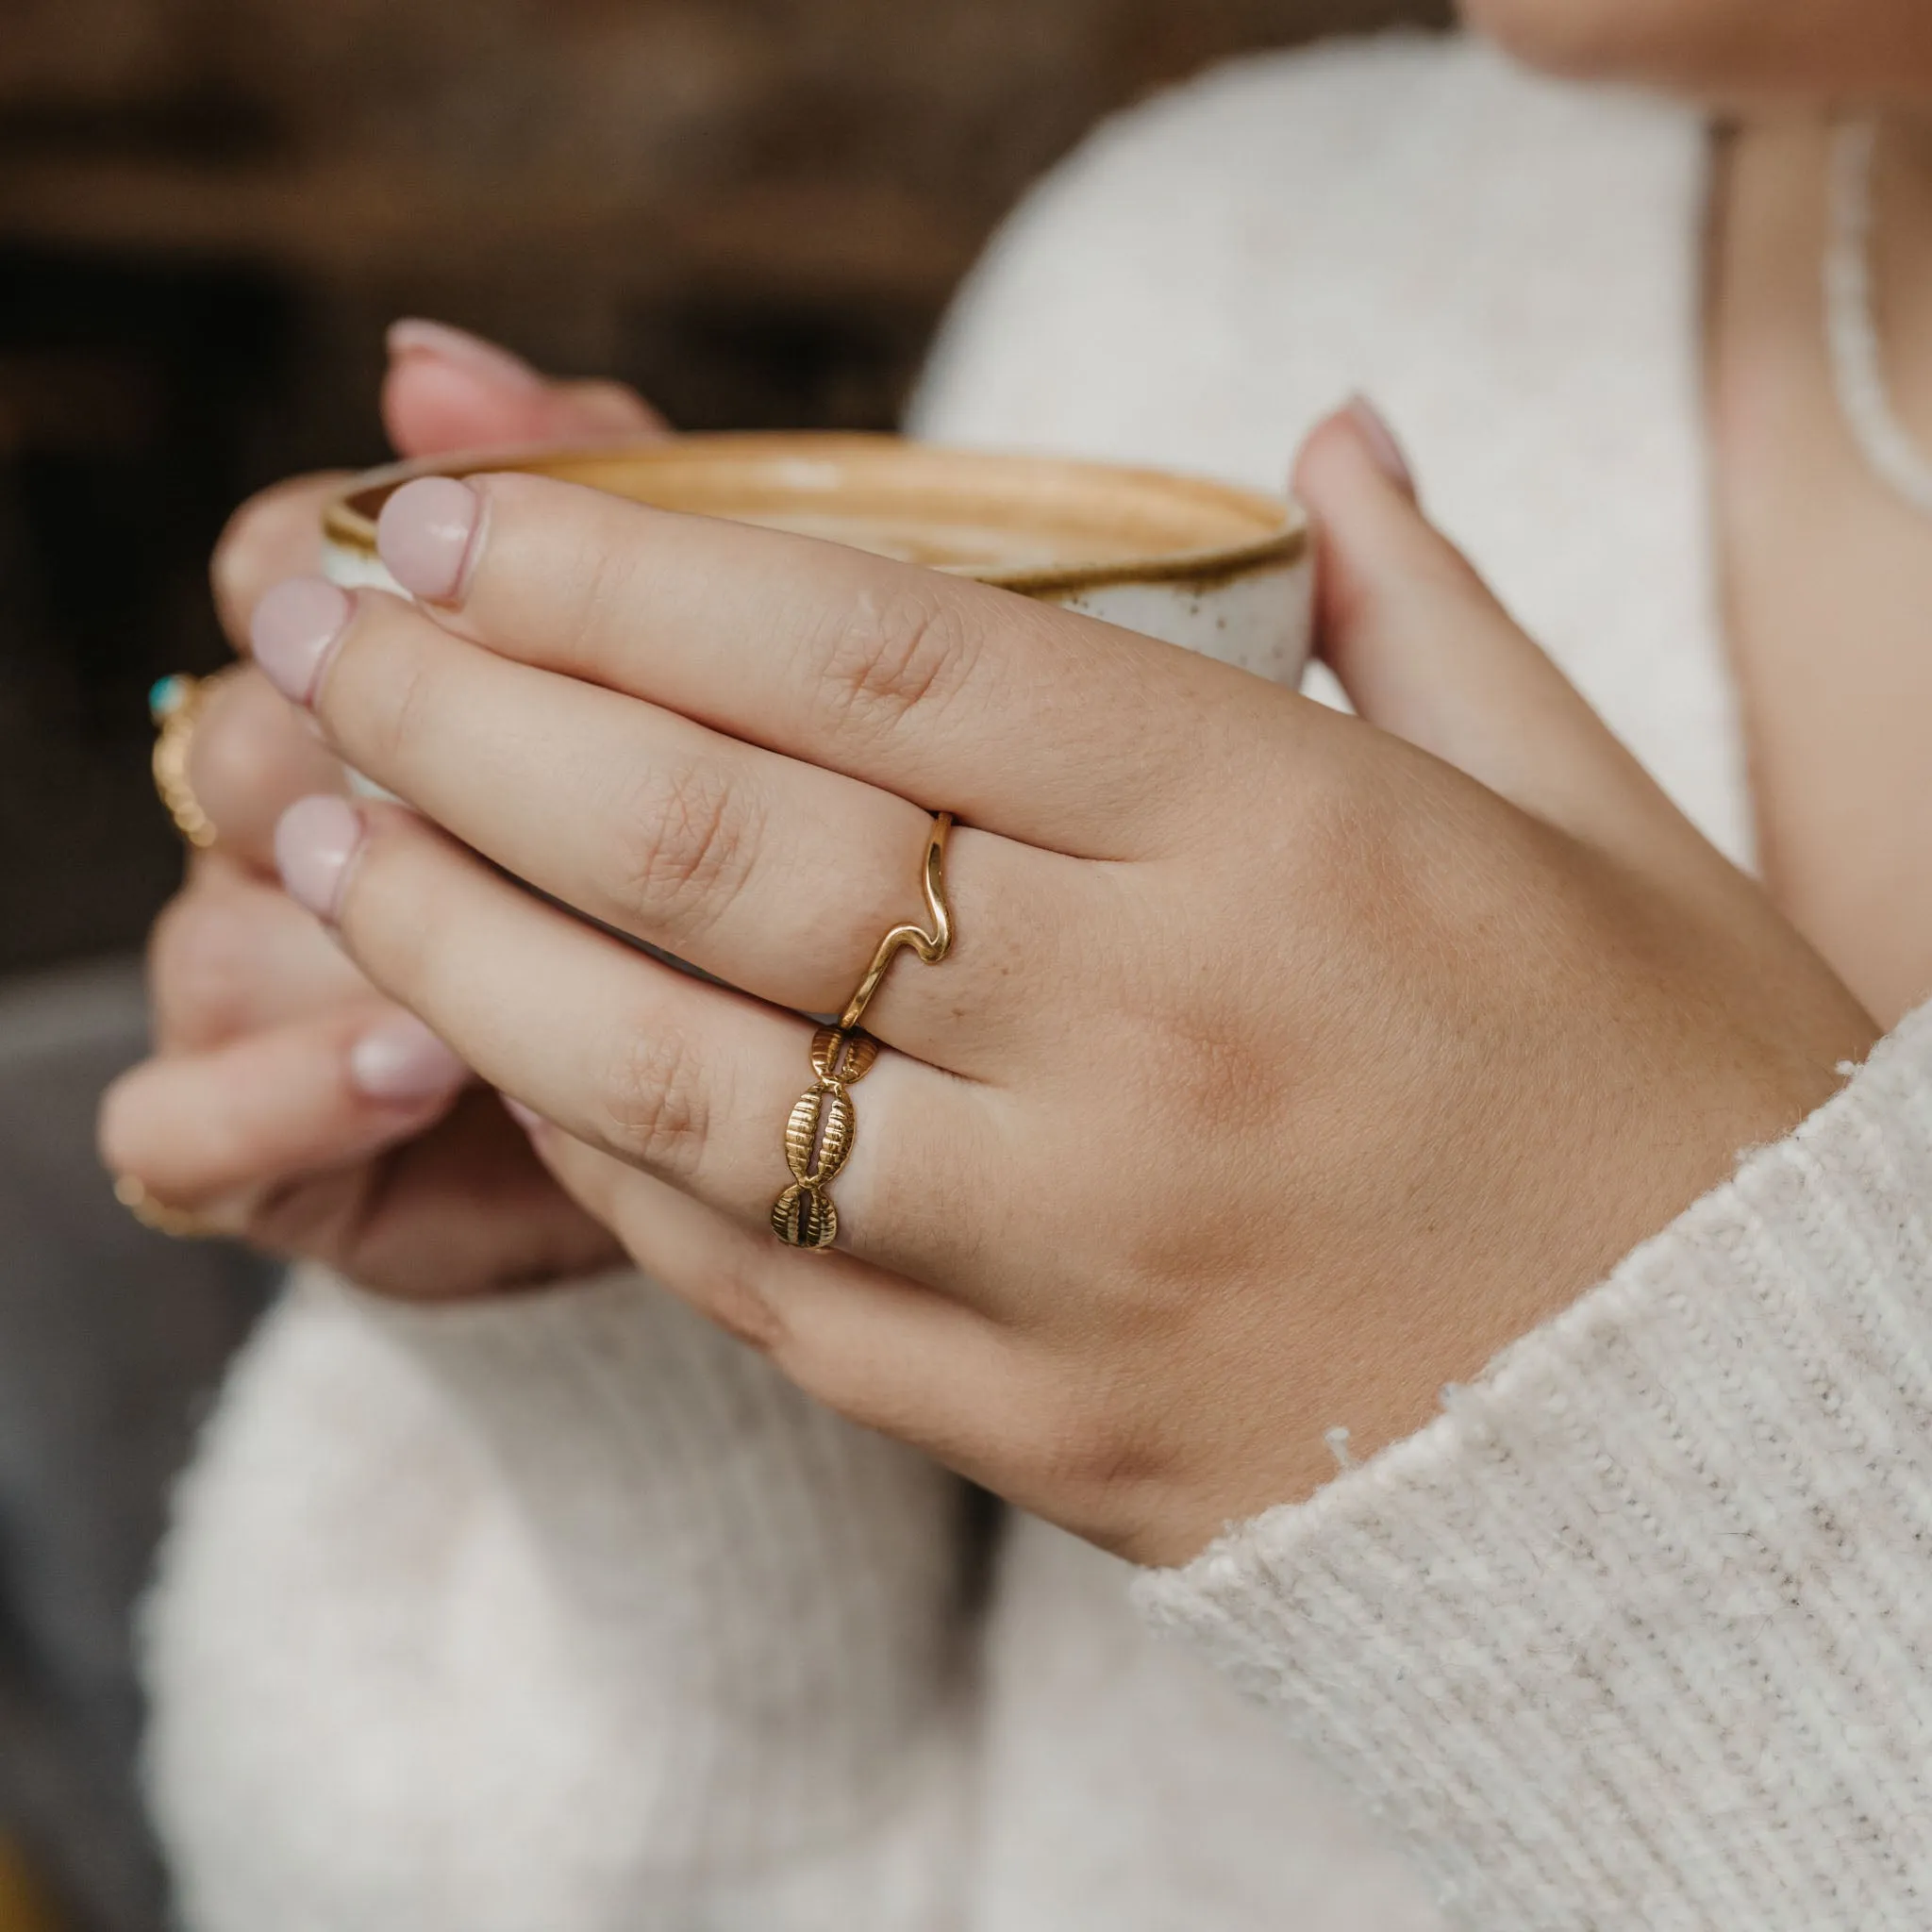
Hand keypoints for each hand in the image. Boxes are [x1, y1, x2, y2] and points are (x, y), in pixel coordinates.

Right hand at [99, 322, 661, 1295]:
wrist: (775, 1106)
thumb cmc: (741, 879)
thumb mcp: (721, 676)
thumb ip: (604, 508)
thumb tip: (420, 361)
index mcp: (385, 687)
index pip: (281, 562)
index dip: (345, 557)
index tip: (450, 567)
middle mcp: (293, 821)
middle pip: (251, 736)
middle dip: (378, 753)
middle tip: (506, 772)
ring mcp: (259, 987)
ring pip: (221, 928)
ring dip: (362, 933)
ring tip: (517, 936)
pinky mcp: (257, 1152)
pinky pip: (179, 1124)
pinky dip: (288, 1096)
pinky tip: (424, 1065)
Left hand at [245, 403, 1875, 1559]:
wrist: (1756, 1456)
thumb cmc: (1685, 1106)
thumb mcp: (1604, 820)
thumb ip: (1430, 615)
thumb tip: (1330, 440)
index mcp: (1290, 835)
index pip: (882, 651)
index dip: (635, 566)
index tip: (470, 516)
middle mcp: (1158, 1034)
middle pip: (725, 845)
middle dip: (475, 722)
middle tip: (321, 638)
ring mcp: (1082, 1255)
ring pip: (687, 1077)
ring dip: (464, 946)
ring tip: (329, 841)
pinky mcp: (1041, 1430)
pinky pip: (759, 1281)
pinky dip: (608, 1159)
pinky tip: (505, 1063)